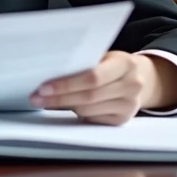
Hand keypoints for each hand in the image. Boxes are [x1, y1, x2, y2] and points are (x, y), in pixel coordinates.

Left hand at [30, 51, 176, 125]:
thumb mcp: (104, 56)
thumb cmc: (112, 64)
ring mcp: (130, 105)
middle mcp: (132, 85)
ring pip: (88, 110)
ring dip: (63, 107)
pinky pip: (93, 120)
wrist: (140, 77)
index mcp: (126, 64)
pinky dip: (75, 114)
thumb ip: (85, 62)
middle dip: (58, 98)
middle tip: (36, 97)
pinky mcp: (123, 120)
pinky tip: (62, 107)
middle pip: (88, 96)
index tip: (43, 86)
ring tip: (44, 101)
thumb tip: (50, 72)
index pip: (93, 77)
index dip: (67, 83)